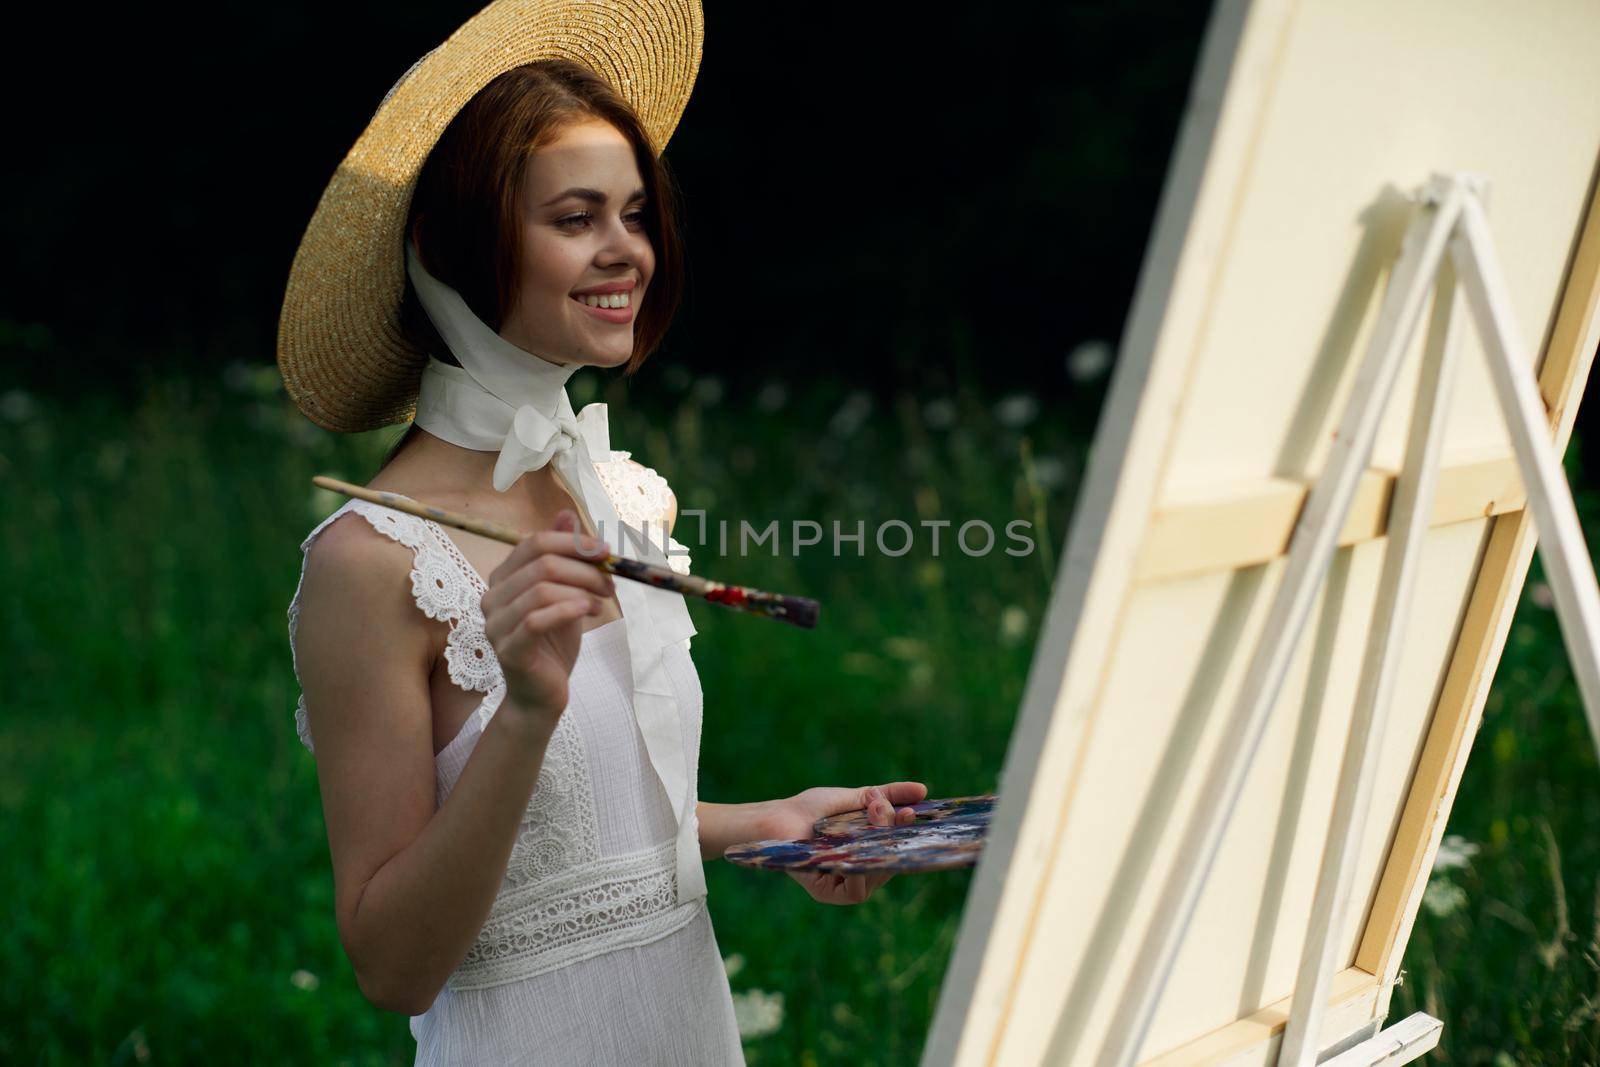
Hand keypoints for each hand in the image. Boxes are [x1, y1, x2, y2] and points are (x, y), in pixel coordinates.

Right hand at [480, 508, 616, 731]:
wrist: (543, 694)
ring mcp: (495, 624)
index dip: (572, 542)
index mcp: (503, 578)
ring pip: (541, 589)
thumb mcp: (564, 593)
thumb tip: (565, 515)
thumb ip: (562, 556)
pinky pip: (536, 620)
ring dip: (581, 590)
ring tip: (603, 601)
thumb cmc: (553, 643)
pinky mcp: (508, 650)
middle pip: (541, 564)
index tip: (605, 551)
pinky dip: (568, 611)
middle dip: (584, 568)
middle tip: (610, 581)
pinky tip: (589, 612)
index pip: (534, 543)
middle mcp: (492, 597)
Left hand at [766, 782, 928, 905]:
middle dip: (892, 832)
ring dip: (879, 843)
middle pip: (890, 862)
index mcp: (865, 854)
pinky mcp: (827, 893)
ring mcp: (842, 885)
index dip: (906, 834)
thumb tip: (923, 790)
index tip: (911, 811)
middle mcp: (857, 873)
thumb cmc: (808, 809)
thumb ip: (887, 795)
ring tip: (875, 814)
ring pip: (876, 875)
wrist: (774, 817)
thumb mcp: (854, 798)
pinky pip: (855, 890)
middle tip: (887, 806)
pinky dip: (861, 869)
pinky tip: (859, 843)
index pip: (896, 851)